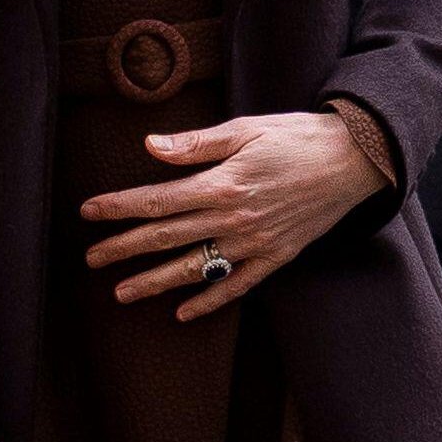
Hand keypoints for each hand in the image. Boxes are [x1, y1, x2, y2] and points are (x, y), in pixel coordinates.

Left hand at [80, 110, 388, 321]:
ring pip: (195, 269)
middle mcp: (234, 219)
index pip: (158, 200)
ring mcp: (255, 244)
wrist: (353, 160)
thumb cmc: (296, 137)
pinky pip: (237, 286)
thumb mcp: (245, 129)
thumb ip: (196, 144)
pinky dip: (209, 301)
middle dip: (124, 248)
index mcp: (222, 184)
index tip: (88, 212)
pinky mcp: (276, 257)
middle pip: (167, 237)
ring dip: (155, 281)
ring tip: (122, 292)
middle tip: (90, 259)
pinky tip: (183, 312)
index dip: (120, 207)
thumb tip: (150, 146)